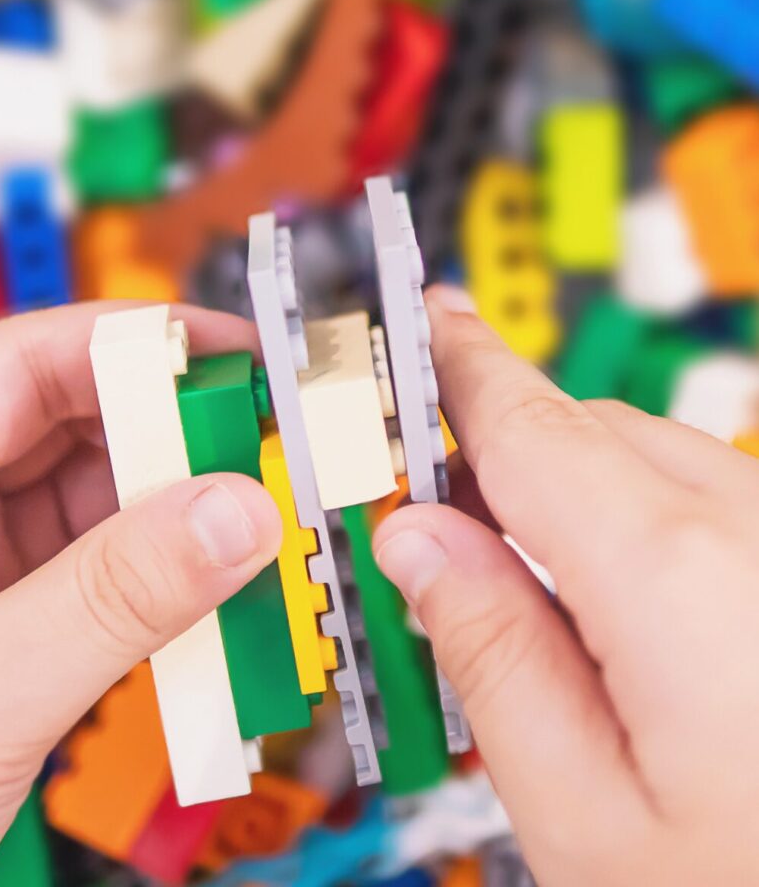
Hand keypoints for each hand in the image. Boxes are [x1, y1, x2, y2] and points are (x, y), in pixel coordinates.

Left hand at [0, 303, 281, 886]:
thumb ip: (108, 602)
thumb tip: (235, 516)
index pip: (28, 361)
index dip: (143, 349)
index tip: (246, 364)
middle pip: (75, 423)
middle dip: (182, 441)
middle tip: (273, 460)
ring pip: (97, 497)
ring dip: (182, 518)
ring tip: (258, 534)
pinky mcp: (2, 612)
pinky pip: (98, 567)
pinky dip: (160, 580)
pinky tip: (211, 597)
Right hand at [374, 286, 758, 885]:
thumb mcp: (583, 818)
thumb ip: (490, 658)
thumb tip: (419, 545)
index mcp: (676, 581)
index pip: (529, 430)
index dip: (461, 371)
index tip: (426, 326)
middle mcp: (752, 533)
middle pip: (587, 437)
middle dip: (500, 455)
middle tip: (431, 513)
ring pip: (652, 462)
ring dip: (573, 491)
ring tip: (523, 583)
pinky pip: (710, 501)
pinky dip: (640, 519)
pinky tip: (617, 603)